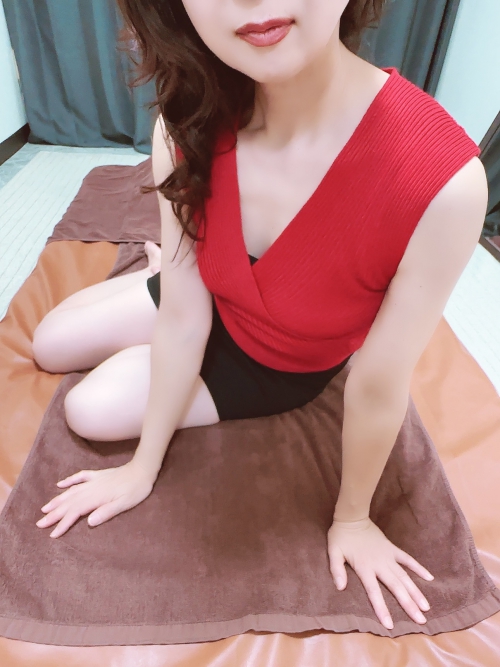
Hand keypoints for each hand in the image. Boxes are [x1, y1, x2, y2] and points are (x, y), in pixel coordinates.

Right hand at [36, 460, 155, 537]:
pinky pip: (79, 477)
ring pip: (71, 491)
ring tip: (44, 508)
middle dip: (54, 514)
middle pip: (69, 503)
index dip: (63, 524)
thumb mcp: (125, 503)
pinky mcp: (98, 475)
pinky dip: (69, 481)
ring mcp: (94, 480)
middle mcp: (91, 488)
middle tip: (40, 523)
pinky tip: (60, 485)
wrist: (143, 469)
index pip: (75, 513)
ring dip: (57, 500)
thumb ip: (107, 512)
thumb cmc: (136, 489)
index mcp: (97, 497)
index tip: (52, 534)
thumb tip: (89, 522)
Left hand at [327, 517, 433, 629]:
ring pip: (405, 576)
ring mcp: (388, 556)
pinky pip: (408, 559)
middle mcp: (379, 564)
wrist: (352, 516)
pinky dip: (418, 568)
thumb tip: (340, 588)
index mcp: (365, 567)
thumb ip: (336, 570)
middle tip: (420, 620)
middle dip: (408, 605)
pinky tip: (430, 578)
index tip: (390, 625)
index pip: (374, 592)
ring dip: (416, 591)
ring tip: (427, 607)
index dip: (382, 608)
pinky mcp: (392, 548)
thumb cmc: (340, 536)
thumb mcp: (333, 552)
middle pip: (396, 587)